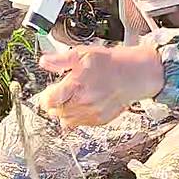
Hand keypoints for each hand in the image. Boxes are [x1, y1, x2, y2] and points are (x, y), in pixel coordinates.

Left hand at [34, 44, 164, 129]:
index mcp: (77, 85)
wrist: (134, 74)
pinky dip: (77, 116)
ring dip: (65, 111)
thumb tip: (44, 62)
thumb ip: (61, 60)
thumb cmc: (110, 63)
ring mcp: (92, 113)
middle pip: (56, 112)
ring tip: (73, 97)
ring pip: (66, 120)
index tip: (49, 91)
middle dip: (55, 103)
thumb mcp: (82, 53)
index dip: (45, 96)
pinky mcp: (100, 120)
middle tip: (62, 92)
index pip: (50, 101)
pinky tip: (83, 104)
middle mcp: (84, 102)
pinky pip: (80, 124)